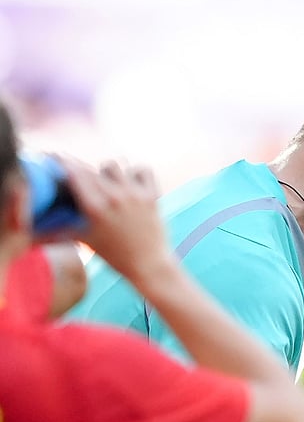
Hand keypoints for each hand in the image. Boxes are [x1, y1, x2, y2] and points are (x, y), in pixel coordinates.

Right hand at [63, 159, 170, 282]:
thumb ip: (60, 225)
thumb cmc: (113, 254)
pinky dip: (136, 172)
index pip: (73, 173)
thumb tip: (34, 226)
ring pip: (114, 164)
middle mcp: (114, 197)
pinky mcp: (152, 195)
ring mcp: (135, 194)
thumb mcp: (83, 238)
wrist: (149, 264)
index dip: (61, 161)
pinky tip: (131, 184)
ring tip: (108, 185)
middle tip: (82, 180)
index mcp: (94, 208)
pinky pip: (142, 168)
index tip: (55, 157)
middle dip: (82, 172)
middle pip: (90, 168)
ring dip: (107, 172)